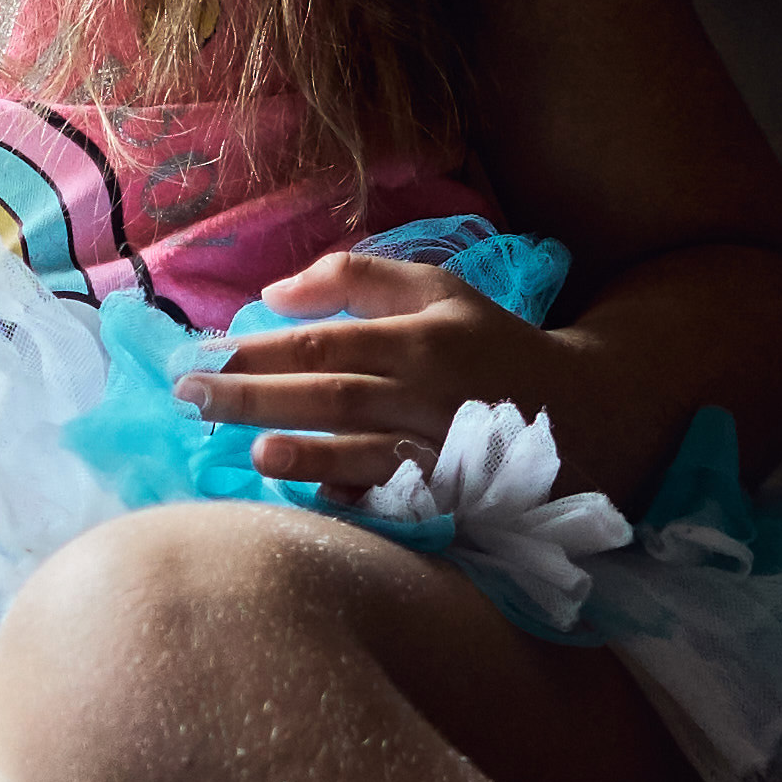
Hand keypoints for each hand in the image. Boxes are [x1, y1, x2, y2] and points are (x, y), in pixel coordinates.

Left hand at [184, 250, 586, 495]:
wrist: (590, 411)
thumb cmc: (493, 346)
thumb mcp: (439, 290)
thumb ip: (357, 278)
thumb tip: (272, 294)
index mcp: (418, 338)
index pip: (325, 341)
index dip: (259, 350)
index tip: (198, 358)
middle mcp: (427, 392)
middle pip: (333, 393)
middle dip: (258, 397)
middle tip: (191, 401)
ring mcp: (442, 449)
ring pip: (368, 452)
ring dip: (310, 454)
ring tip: (253, 454)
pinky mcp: (456, 497)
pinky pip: (400, 502)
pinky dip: (359, 502)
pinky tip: (314, 501)